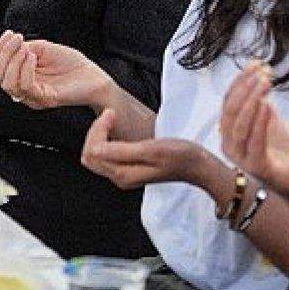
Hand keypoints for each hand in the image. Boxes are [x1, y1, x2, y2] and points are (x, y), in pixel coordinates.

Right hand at [0, 31, 114, 109]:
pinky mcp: (44, 100)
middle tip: (17, 39)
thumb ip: (22, 47)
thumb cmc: (71, 63)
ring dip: (13, 60)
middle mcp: (22, 89)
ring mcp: (32, 97)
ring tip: (27, 49)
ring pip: (8, 84)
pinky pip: (26, 87)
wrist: (94, 77)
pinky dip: (25, 68)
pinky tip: (33, 57)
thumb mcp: (42, 48)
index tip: (10, 34)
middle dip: (3, 53)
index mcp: (19, 77)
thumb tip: (4, 44)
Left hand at [81, 109, 209, 189]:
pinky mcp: (129, 167)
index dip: (97, 130)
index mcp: (123, 174)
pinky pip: (108, 152)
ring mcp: (124, 173)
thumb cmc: (180, 156)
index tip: (111, 113)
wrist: (198, 165)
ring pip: (97, 153)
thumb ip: (122, 151)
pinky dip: (108, 137)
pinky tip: (118, 126)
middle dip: (96, 131)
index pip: (93, 153)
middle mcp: (120, 177)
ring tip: (114, 117)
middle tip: (111, 113)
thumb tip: (95, 149)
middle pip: (90, 155)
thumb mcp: (151, 149)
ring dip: (101, 133)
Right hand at [220, 61, 288, 202]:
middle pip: (231, 111)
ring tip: (266, 83)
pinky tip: (269, 105)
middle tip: (263, 72)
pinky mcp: (258, 169)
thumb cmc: (285, 151)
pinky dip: (260, 122)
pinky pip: (255, 142)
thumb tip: (256, 73)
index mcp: (230, 132)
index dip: (240, 81)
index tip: (256, 64)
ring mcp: (242, 159)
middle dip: (246, 87)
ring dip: (252, 100)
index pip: (228, 101)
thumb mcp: (271, 119)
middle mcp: (230, 146)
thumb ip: (261, 101)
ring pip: (239, 125)